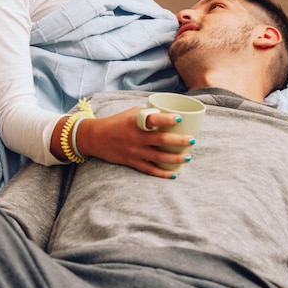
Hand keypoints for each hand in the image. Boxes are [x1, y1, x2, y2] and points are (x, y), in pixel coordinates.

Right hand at [76, 106, 193, 177]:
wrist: (96, 137)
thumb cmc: (117, 122)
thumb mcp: (132, 113)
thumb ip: (149, 114)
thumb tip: (169, 115)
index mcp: (136, 121)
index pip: (153, 119)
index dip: (167, 119)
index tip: (180, 118)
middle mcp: (136, 137)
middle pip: (160, 140)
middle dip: (179, 141)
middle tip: (192, 140)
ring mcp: (134, 151)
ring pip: (158, 156)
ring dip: (175, 158)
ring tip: (188, 157)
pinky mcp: (132, 162)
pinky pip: (149, 169)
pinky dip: (162, 173)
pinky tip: (174, 174)